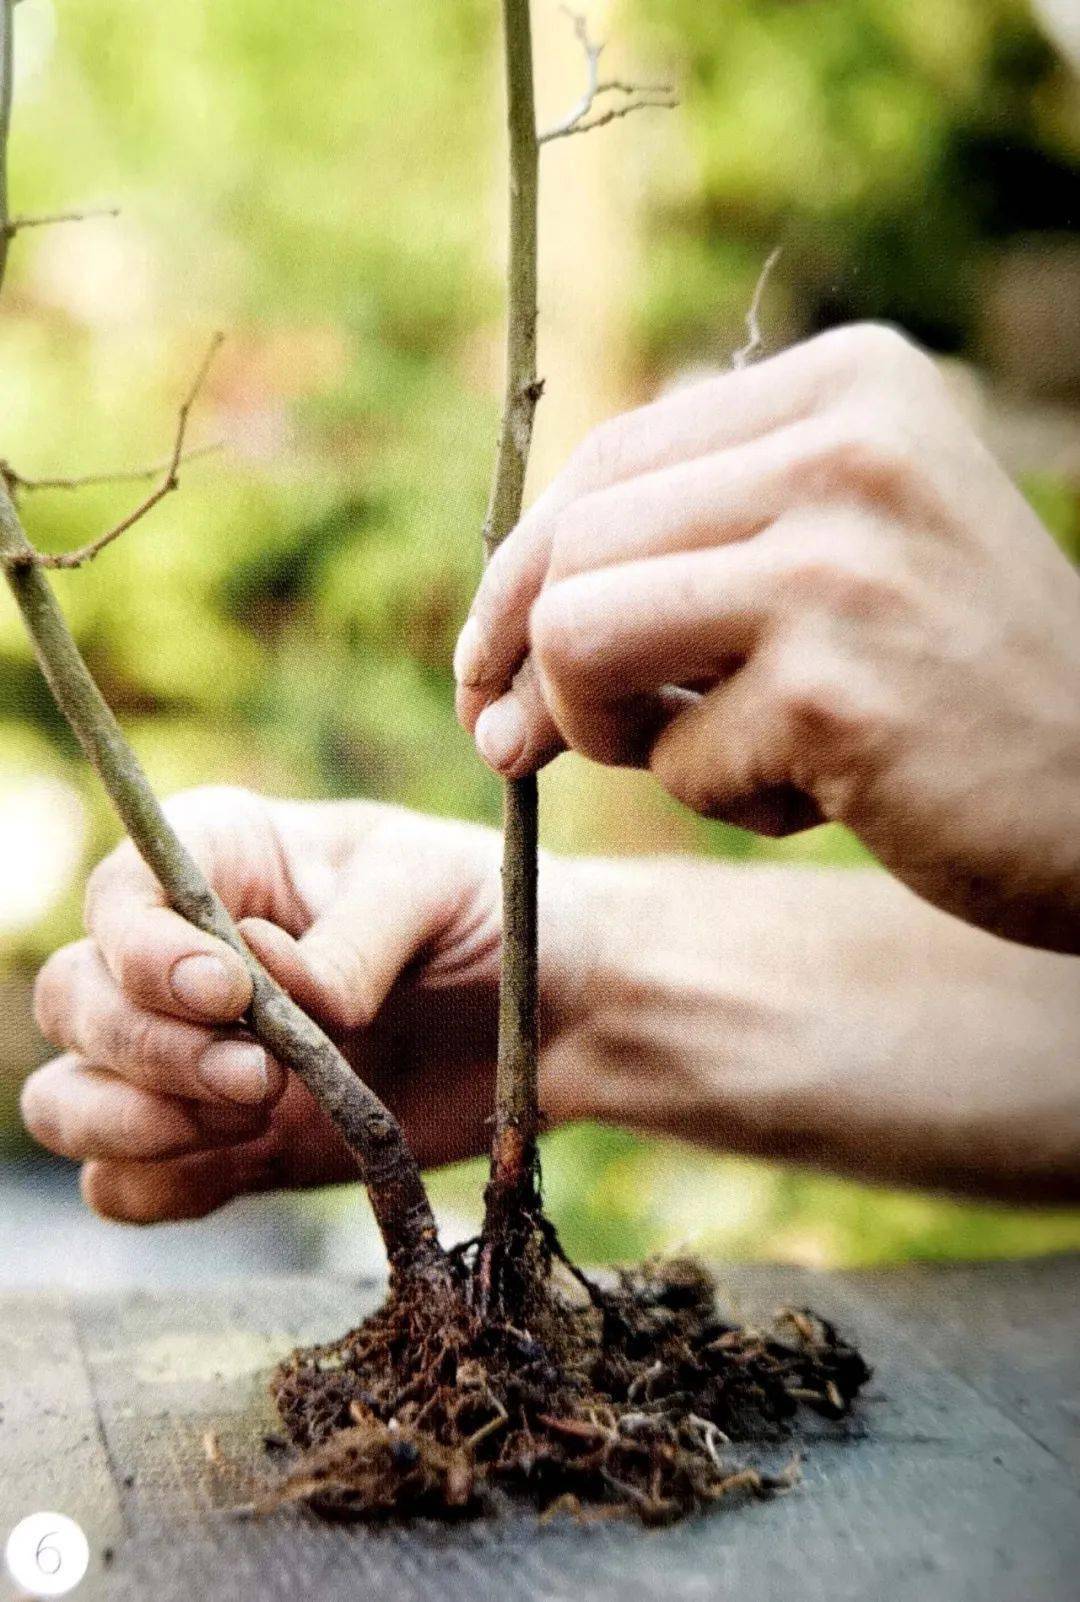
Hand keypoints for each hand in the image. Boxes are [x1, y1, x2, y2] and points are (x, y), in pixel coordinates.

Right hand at [21, 787, 592, 1221]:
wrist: (553, 1019)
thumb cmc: (490, 917)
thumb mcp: (437, 884)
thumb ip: (357, 934)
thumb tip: (282, 989)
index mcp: (226, 858)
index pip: (120, 897)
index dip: (145, 951)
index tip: (227, 993)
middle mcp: (184, 956)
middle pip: (76, 1001)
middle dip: (149, 1048)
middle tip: (263, 1075)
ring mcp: (192, 1058)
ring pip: (68, 1096)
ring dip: (131, 1120)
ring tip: (253, 1113)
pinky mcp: (219, 1146)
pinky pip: (123, 1183)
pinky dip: (155, 1184)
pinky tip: (241, 1161)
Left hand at [455, 323, 1079, 950]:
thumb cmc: (961, 690)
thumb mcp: (845, 561)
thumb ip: (698, 548)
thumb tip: (495, 633)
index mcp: (850, 384)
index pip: (609, 455)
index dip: (520, 569)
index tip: (487, 666)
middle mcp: (847, 443)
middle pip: (574, 539)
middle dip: (518, 660)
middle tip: (513, 747)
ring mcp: (844, 557)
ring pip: (576, 629)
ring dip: (601, 725)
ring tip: (704, 759)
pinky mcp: (839, 683)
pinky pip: (671, 752)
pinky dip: (716, 795)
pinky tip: (820, 799)